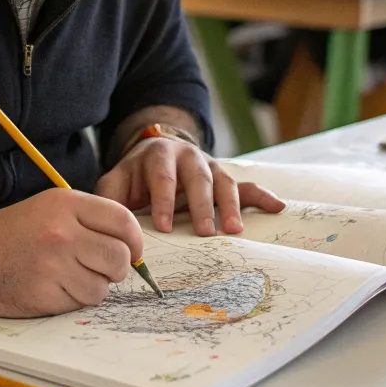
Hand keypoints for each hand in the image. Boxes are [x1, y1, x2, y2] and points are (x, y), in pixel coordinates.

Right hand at [0, 189, 143, 316]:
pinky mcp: (44, 295)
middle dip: (117, 269)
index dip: (135, 240)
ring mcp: (53, 265)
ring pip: (102, 287)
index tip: (133, 251)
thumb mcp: (50, 208)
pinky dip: (71, 301)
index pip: (123, 221)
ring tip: (67, 276)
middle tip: (100, 268)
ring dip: (92, 287)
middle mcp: (62, 232)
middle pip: (119, 258)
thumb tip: (132, 247)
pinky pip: (79, 304)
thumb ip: (90, 220)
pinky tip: (51, 287)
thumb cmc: (12, 232)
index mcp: (66, 204)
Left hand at [95, 137, 284, 237]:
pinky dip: (262, 196)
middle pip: (197, 178)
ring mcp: (210, 165)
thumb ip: (111, 199)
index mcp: (158, 156)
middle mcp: (188, 157)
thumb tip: (108, 226)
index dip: (164, 201)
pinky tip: (277, 206)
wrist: (156, 154)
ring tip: (234, 231)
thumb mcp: (116, 182)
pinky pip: (247, 185)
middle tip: (204, 232)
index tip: (166, 226)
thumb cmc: (134, 176)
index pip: (162, 177)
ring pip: (224, 182)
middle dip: (201, 205)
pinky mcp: (224, 177)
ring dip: (230, 206)